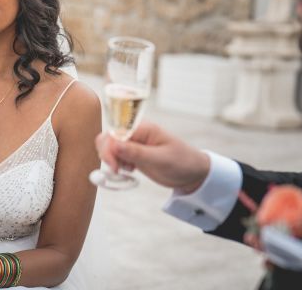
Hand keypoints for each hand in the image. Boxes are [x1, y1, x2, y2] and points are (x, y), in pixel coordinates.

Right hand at [95, 121, 210, 193]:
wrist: (193, 172)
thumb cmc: (182, 162)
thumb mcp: (160, 159)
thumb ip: (136, 152)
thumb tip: (114, 145)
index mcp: (143, 128)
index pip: (115, 131)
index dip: (109, 148)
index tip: (114, 166)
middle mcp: (136, 133)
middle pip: (109, 137)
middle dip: (107, 154)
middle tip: (117, 170)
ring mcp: (134, 143)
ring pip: (110, 147)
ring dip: (112, 160)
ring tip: (127, 170)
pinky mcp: (134, 154)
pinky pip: (117, 156)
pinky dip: (118, 164)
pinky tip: (130, 171)